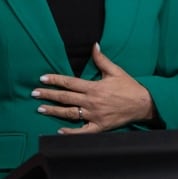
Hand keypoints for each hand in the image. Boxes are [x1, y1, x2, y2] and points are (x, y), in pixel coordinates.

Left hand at [32, 43, 154, 134]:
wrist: (143, 104)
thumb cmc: (129, 87)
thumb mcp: (116, 70)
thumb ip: (102, 59)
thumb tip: (94, 45)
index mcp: (94, 87)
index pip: (69, 83)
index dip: (55, 80)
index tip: (42, 79)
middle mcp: (91, 102)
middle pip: (65, 98)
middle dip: (48, 95)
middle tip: (34, 93)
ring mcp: (94, 116)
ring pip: (69, 114)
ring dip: (54, 111)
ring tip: (40, 109)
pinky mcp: (99, 127)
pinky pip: (82, 132)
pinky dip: (70, 133)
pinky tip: (59, 131)